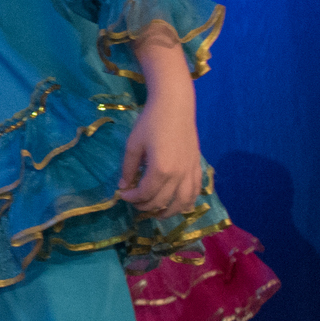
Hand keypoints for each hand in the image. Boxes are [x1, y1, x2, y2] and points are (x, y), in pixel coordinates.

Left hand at [117, 94, 203, 217]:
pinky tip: (178, 203)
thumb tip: (123, 186)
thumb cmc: (151, 123)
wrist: (175, 107)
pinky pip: (196, 192)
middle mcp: (179, 175)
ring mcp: (191, 172)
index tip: (122, 195)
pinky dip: (187, 202)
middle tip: (134, 202)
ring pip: (183, 202)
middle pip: (162, 201)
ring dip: (170, 211)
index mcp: (161, 169)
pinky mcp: (197, 167)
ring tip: (156, 213)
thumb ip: (128, 168)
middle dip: (146, 206)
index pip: (145, 194)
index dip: (131, 198)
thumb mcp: (133, 145)